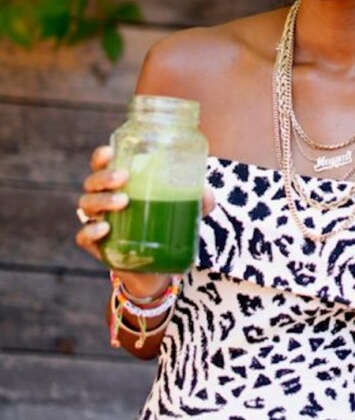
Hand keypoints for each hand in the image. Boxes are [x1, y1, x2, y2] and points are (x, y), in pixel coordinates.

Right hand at [75, 144, 214, 299]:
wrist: (157, 267)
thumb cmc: (167, 225)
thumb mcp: (185, 209)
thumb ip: (199, 200)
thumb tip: (206, 193)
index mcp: (120, 184)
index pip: (102, 164)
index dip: (101, 157)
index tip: (110, 152)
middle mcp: (104, 199)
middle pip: (92, 182)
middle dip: (104, 176)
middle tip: (124, 177)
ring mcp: (98, 222)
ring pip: (87, 205)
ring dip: (103, 200)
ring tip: (124, 202)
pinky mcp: (96, 246)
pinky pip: (83, 236)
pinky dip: (90, 230)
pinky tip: (105, 227)